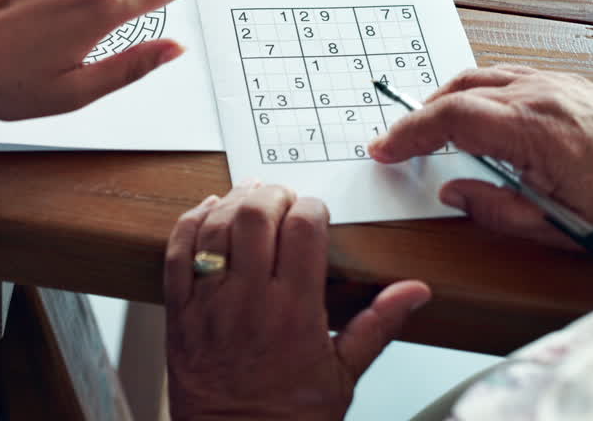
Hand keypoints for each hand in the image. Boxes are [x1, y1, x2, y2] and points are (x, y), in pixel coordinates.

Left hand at [165, 186, 429, 420]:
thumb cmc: (290, 417)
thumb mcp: (345, 374)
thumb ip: (378, 324)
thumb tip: (415, 290)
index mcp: (296, 312)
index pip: (304, 230)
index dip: (311, 208)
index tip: (315, 212)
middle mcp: (250, 301)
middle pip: (256, 217)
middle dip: (272, 195)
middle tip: (281, 197)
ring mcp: (209, 304)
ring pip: (216, 227)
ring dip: (233, 201)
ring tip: (248, 195)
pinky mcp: (179, 312)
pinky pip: (177, 253)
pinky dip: (190, 223)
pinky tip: (207, 211)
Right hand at [368, 65, 592, 251]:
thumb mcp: (556, 226)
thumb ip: (495, 208)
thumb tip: (452, 192)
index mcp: (533, 130)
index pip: (450, 117)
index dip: (408, 133)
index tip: (384, 149)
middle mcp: (541, 96)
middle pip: (458, 91)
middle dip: (420, 116)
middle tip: (399, 143)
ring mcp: (556, 84)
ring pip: (481, 77)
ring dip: (448, 98)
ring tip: (431, 127)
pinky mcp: (569, 84)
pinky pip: (509, 75)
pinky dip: (480, 89)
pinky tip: (477, 111)